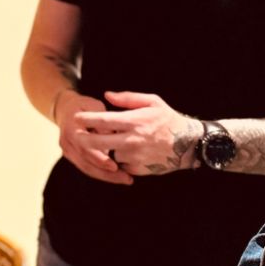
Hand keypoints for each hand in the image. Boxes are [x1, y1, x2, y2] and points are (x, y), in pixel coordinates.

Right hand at [55, 91, 130, 186]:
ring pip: (86, 168)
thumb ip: (103, 120)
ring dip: (106, 176)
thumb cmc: (84, 105)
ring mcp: (67, 150)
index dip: (99, 158)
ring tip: (125, 179)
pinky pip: (86, 167)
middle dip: (106, 173)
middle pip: (86, 162)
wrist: (65, 108)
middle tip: (126, 178)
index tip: (115, 166)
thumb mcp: (94, 106)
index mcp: (71, 128)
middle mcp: (66, 142)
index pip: (84, 147)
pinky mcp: (71, 156)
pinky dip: (101, 173)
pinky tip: (116, 176)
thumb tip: (112, 135)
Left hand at [75, 91, 200, 175]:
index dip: (87, 118)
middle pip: (98, 142)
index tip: (76, 117)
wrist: (188, 145)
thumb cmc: (168, 120)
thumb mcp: (152, 101)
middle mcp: (132, 140)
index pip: (103, 120)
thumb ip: (128, 98)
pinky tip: (125, 152)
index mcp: (134, 121)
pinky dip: (119, 160)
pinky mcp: (138, 169)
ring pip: (108, 154)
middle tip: (77, 135)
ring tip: (110, 142)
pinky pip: (120, 164)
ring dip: (106, 150)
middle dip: (84, 138)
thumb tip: (107, 96)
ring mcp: (135, 156)